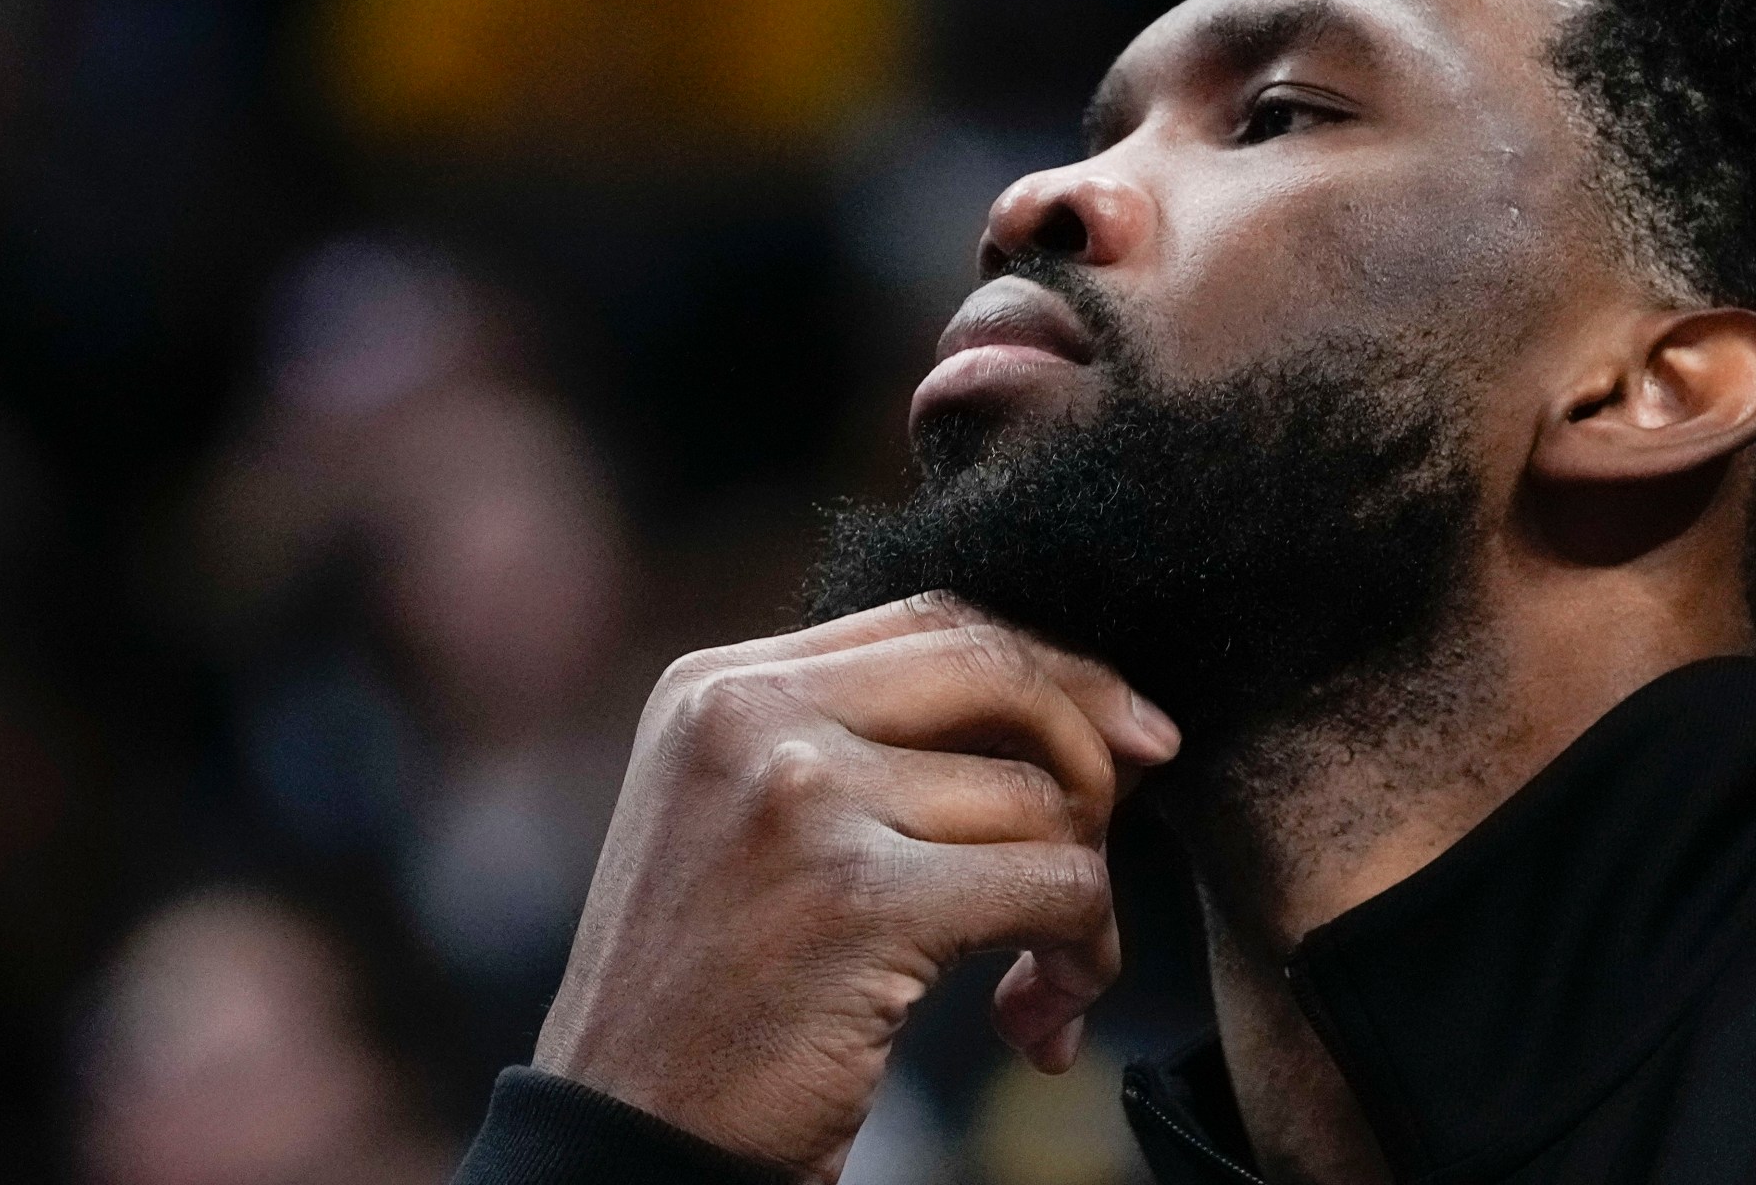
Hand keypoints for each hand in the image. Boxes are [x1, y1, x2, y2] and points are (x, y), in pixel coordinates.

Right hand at [530, 593, 1180, 1179]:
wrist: (625, 1144)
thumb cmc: (713, 1003)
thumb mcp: (754, 826)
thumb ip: (872, 750)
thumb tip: (1091, 717)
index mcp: (722, 686)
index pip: (937, 622)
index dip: (1056, 674)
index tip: (1130, 740)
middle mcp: (749, 716)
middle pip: (1000, 672)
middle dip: (1092, 758)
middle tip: (1107, 848)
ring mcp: (799, 799)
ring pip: (1041, 797)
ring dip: (1085, 897)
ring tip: (1054, 977)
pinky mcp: (856, 900)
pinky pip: (1054, 888)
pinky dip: (1082, 956)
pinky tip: (1040, 1022)